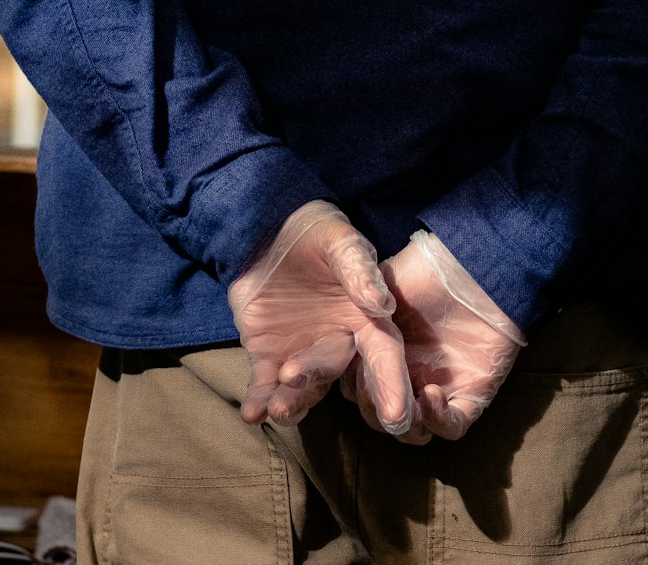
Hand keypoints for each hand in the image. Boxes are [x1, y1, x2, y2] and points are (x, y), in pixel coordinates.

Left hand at [228, 200, 413, 434]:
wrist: (268, 232)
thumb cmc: (315, 233)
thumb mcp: (339, 241)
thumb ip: (358, 269)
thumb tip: (381, 302)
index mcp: (364, 318)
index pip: (383, 353)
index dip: (390, 382)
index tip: (396, 415)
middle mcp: (337, 343)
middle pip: (333, 370)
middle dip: (315, 379)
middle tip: (293, 376)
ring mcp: (302, 354)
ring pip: (301, 388)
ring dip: (290, 401)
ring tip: (275, 407)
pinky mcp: (269, 358)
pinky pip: (265, 386)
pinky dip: (260, 402)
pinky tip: (252, 413)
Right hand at [342, 230, 524, 443]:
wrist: (476, 269)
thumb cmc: (427, 270)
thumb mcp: (382, 284)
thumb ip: (356, 308)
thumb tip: (335, 332)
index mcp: (381, 354)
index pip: (355, 386)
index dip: (348, 385)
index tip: (339, 371)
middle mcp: (406, 376)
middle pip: (378, 413)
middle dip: (371, 407)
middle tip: (368, 388)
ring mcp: (436, 388)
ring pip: (411, 429)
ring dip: (401, 422)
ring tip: (400, 403)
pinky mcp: (469, 397)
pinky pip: (451, 426)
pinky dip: (437, 419)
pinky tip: (429, 393)